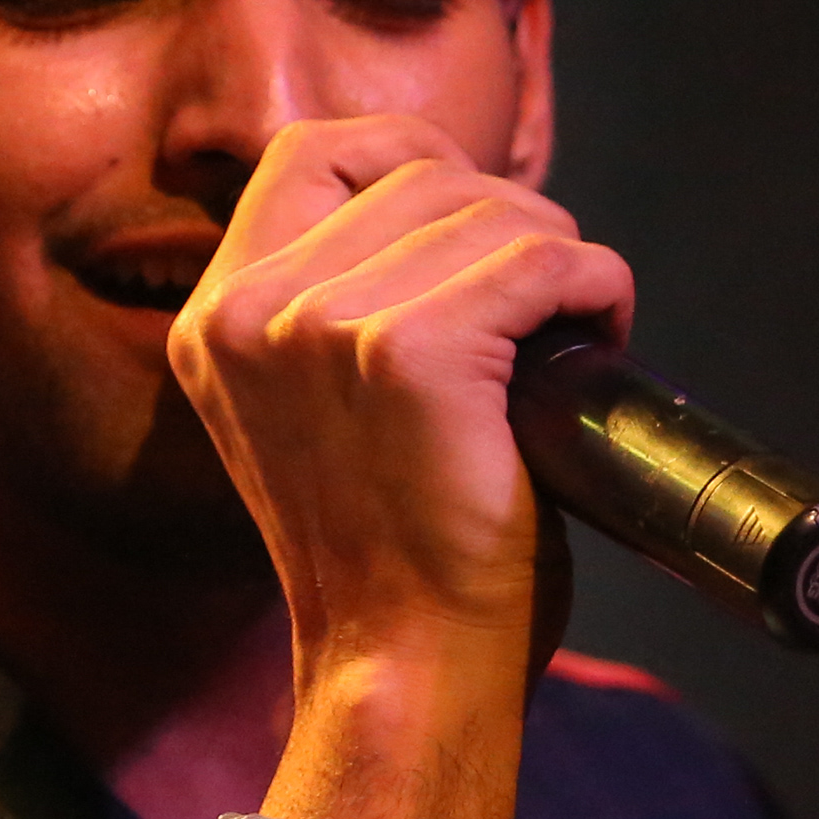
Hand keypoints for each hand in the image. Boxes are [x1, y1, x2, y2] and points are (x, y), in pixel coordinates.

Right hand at [166, 116, 633, 686]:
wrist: (403, 666)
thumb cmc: (389, 553)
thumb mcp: (308, 412)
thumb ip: (328, 314)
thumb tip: (448, 212)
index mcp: (214, 319)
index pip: (310, 152)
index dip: (411, 161)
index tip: (474, 225)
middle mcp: (248, 312)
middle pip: (413, 170)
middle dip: (502, 215)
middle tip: (544, 299)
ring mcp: (321, 327)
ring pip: (484, 208)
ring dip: (556, 251)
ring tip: (572, 324)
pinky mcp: (411, 354)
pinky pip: (540, 261)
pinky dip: (595, 282)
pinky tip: (604, 327)